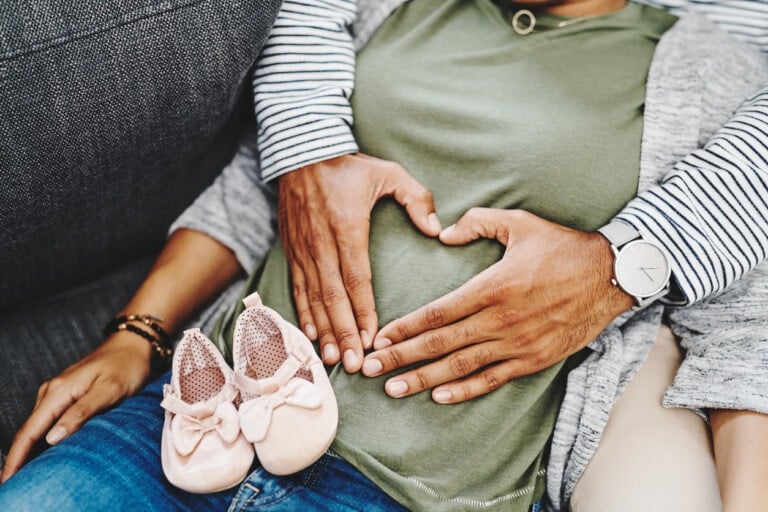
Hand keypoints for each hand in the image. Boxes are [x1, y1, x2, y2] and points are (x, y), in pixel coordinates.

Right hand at [0, 334, 151, 481]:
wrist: (133, 345)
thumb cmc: (126, 366)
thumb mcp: (109, 390)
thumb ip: (81, 412)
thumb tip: (52, 437)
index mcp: (59, 391)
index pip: (30, 430)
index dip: (16, 457)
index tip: (7, 479)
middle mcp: (52, 391)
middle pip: (29, 430)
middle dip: (18, 458)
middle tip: (12, 484)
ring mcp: (57, 393)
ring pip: (37, 426)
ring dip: (29, 450)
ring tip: (25, 474)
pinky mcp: (66, 395)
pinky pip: (48, 420)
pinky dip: (41, 438)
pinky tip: (42, 453)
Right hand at [278, 153, 440, 371]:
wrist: (302, 151)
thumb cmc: (350, 165)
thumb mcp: (389, 173)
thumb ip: (416, 198)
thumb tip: (436, 228)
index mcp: (347, 227)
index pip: (357, 278)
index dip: (363, 311)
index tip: (372, 338)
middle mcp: (322, 242)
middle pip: (333, 296)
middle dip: (343, 332)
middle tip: (353, 363)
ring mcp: (303, 248)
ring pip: (313, 296)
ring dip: (323, 329)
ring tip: (332, 358)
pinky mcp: (291, 249)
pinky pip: (297, 286)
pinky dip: (304, 312)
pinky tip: (311, 334)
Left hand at [361, 208, 632, 402]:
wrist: (612, 275)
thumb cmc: (563, 246)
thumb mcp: (519, 223)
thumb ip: (476, 223)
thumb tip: (443, 232)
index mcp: (492, 287)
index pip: (436, 313)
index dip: (404, 327)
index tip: (378, 337)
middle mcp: (500, 320)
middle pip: (439, 344)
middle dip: (400, 358)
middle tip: (369, 370)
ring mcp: (517, 344)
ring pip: (460, 367)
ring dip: (424, 379)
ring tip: (393, 389)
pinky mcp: (534, 359)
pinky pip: (493, 379)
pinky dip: (465, 390)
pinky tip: (440, 396)